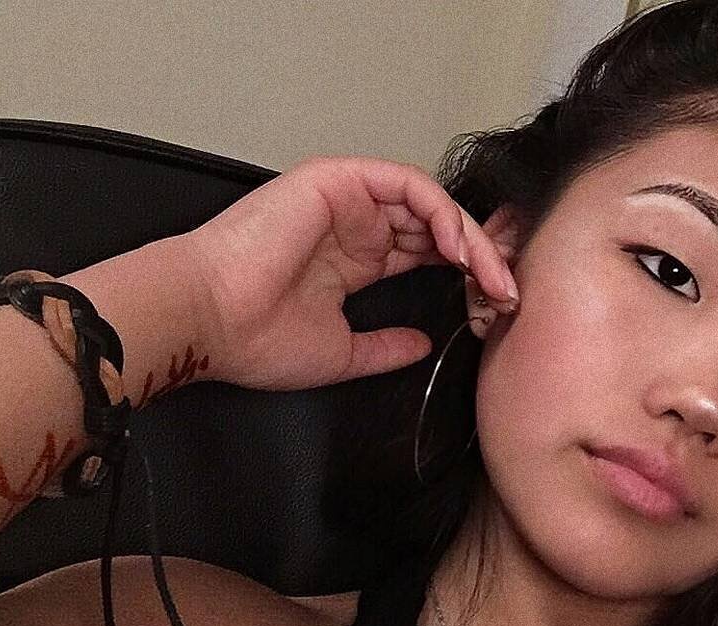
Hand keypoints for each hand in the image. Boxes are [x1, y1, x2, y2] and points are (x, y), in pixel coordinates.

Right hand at [181, 155, 518, 390]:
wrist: (209, 323)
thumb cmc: (254, 338)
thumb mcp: (341, 353)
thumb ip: (385, 346)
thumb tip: (421, 345)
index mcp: (354, 261)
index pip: (425, 254)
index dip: (466, 276)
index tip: (495, 307)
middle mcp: (355, 226)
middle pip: (436, 227)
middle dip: (480, 257)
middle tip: (508, 292)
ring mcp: (348, 201)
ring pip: (430, 204)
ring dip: (469, 237)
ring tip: (491, 277)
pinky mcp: (338, 180)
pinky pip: (407, 185)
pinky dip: (440, 213)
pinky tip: (458, 249)